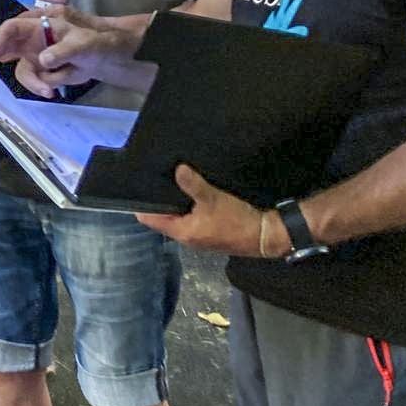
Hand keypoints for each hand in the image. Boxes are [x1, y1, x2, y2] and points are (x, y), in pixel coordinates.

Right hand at [0, 7, 142, 96]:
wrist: (109, 58)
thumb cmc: (97, 42)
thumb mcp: (85, 44)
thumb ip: (65, 51)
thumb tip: (43, 60)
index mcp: (40, 26)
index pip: (12, 29)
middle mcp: (33, 41)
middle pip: (7, 49)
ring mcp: (36, 57)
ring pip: (23, 72)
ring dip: (34, 83)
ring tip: (50, 91)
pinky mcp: (43, 73)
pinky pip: (35, 82)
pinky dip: (43, 87)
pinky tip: (56, 89)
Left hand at [136, 165, 270, 257]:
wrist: (267, 235)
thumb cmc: (236, 220)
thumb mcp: (213, 199)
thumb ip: (192, 184)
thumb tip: (177, 169)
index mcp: (182, 232)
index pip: (150, 219)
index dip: (142, 204)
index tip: (138, 185)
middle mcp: (187, 236)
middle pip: (164, 217)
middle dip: (159, 199)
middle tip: (154, 176)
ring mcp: (199, 234)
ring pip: (179, 215)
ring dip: (176, 201)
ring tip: (169, 178)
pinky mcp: (211, 230)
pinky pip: (192, 215)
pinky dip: (188, 204)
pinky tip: (189, 188)